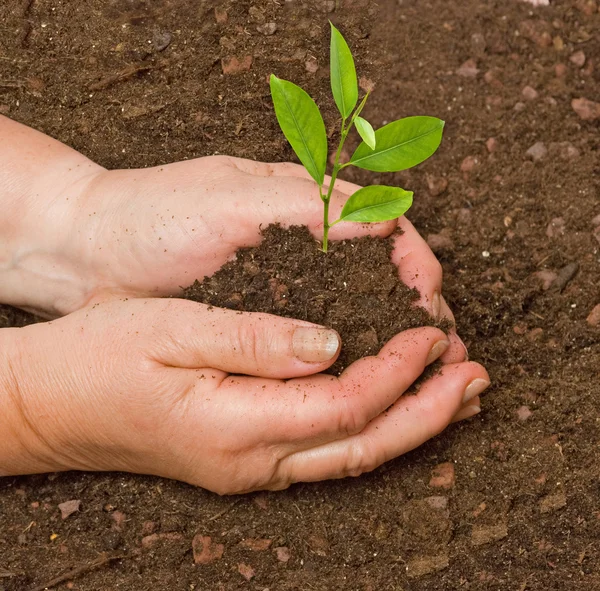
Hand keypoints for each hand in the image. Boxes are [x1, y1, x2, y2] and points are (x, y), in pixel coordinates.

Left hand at [0, 116, 463, 358]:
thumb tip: (385, 221)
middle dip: (420, 310)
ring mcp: (294, 282)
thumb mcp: (229, 199)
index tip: (430, 305)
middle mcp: (312, 244)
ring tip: (426, 374)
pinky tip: (370, 379)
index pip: (388, 228)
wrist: (95, 252)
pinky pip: (325, 336)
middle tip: (445, 353)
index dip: (417, 266)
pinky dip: (354, 356)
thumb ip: (305, 206)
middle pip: (386, 274)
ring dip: (396, 339)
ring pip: (363, 309)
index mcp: (310, 203)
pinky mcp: (271, 317)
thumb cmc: (155, 215)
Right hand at [2, 298, 488, 493]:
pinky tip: (394, 403)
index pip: (344, 403)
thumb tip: (332, 342)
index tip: (430, 331)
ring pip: (352, 455)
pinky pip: (328, 448)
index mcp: (235, 424)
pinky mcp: (245, 455)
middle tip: (477, 376)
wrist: (51, 403)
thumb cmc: (101, 358)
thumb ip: (256, 339)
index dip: (396, 370)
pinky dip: (372, 425)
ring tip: (458, 391)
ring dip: (410, 422)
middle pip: (364, 444)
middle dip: (429, 411)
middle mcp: (252, 459)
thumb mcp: (174, 329)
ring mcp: (250, 466)